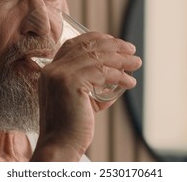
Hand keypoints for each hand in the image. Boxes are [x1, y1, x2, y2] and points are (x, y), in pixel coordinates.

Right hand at [30, 32, 141, 160]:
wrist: (59, 147)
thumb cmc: (71, 127)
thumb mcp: (81, 99)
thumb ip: (93, 84)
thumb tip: (117, 74)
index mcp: (50, 71)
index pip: (74, 44)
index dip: (96, 39)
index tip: (115, 42)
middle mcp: (52, 69)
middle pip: (87, 47)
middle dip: (113, 46)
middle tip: (131, 50)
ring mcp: (60, 75)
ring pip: (97, 58)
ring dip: (121, 59)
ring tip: (136, 63)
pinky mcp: (71, 83)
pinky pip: (102, 73)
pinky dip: (120, 75)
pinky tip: (130, 81)